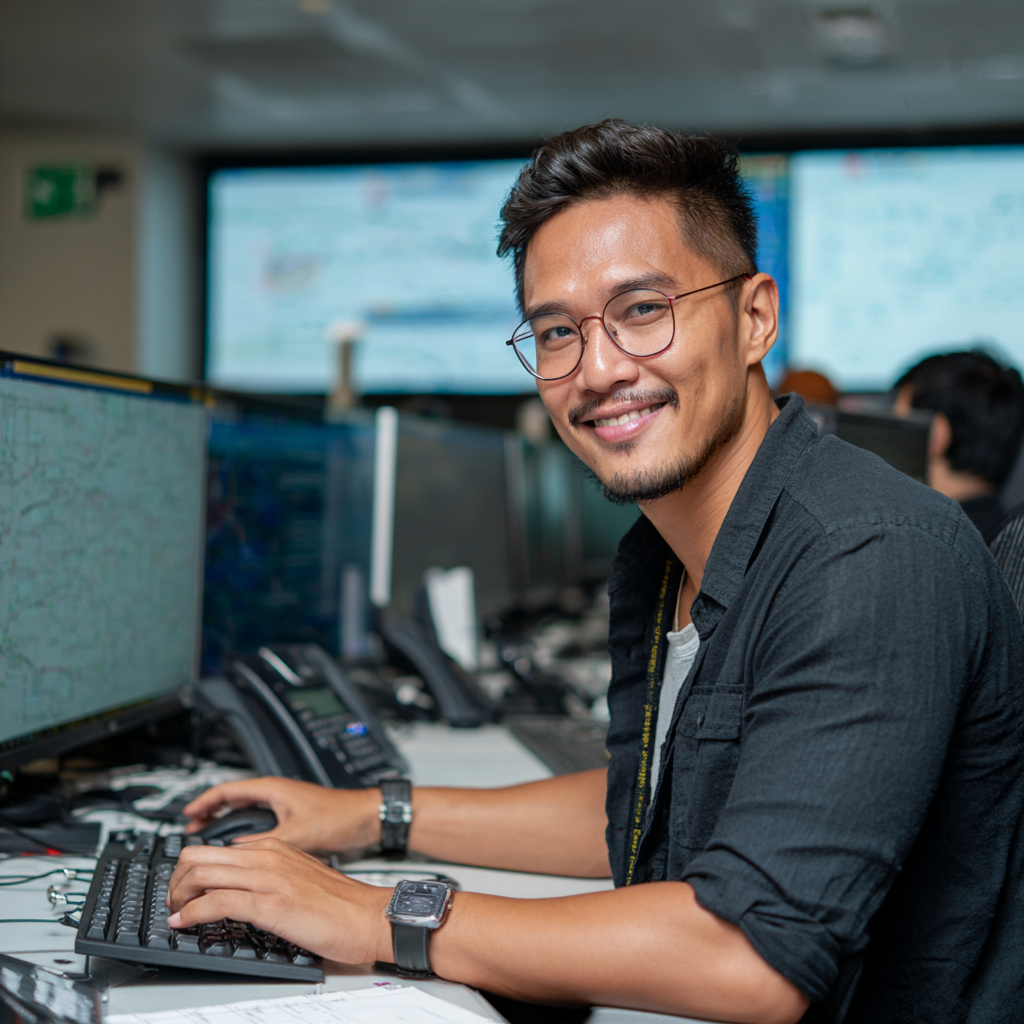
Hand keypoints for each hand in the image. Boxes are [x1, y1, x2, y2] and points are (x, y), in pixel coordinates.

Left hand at [166, 838, 393, 964]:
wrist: (369, 915)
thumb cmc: (339, 904)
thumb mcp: (298, 878)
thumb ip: (269, 876)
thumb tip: (238, 890)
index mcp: (273, 848)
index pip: (213, 848)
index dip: (188, 871)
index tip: (182, 891)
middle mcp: (267, 856)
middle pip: (198, 856)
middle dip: (175, 881)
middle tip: (174, 903)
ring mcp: (268, 878)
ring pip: (202, 874)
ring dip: (178, 897)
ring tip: (176, 914)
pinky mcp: (271, 904)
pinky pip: (217, 902)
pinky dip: (192, 914)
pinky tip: (185, 924)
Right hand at [182, 777, 380, 851]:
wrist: (367, 819)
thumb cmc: (340, 817)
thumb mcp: (297, 834)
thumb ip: (265, 844)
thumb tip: (235, 855)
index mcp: (273, 789)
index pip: (227, 790)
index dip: (204, 802)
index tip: (187, 815)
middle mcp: (277, 794)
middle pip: (232, 800)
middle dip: (209, 814)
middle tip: (192, 832)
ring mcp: (284, 806)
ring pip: (244, 812)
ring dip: (225, 825)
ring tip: (209, 843)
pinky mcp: (292, 820)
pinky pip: (258, 823)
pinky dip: (243, 834)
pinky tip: (240, 852)